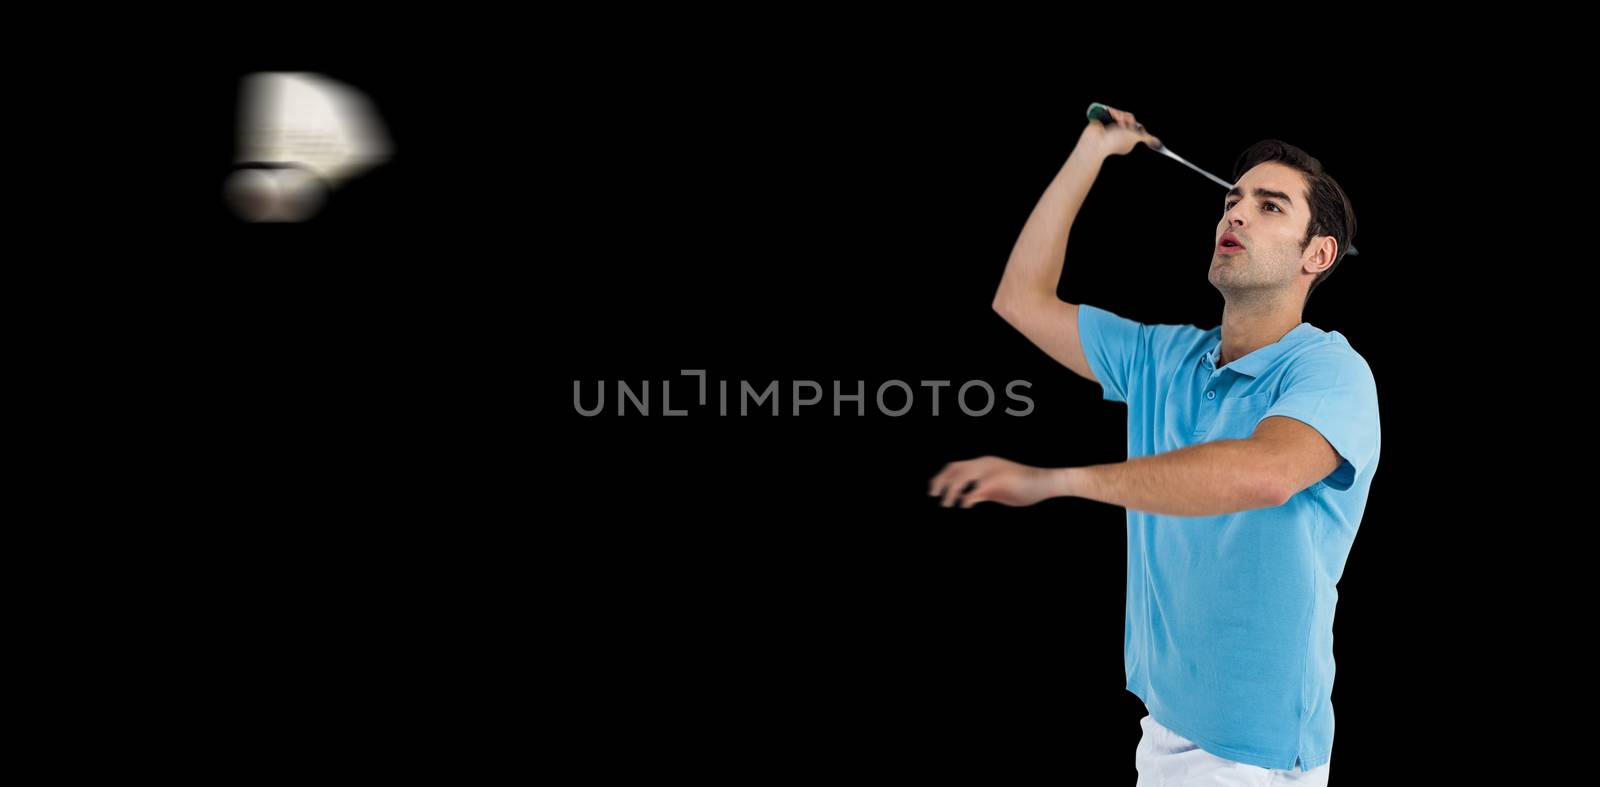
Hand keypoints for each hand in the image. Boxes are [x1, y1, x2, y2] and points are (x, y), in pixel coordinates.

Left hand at [928, 456, 1062, 507]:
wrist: (1045, 482)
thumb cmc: (1024, 487)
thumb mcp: (998, 489)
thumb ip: (982, 492)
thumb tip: (966, 499)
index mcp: (984, 463)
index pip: (956, 466)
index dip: (942, 476)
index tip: (933, 487)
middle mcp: (984, 464)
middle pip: (953, 469)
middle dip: (940, 481)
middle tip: (932, 494)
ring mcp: (990, 471)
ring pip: (961, 477)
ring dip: (950, 491)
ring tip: (946, 504)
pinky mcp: (997, 481)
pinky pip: (976, 490)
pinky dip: (967, 498)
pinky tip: (964, 505)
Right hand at [1080, 105, 1160, 157]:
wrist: (1095, 142)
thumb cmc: (1114, 142)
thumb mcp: (1135, 137)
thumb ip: (1147, 137)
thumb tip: (1157, 142)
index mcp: (1127, 140)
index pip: (1135, 127)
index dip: (1134, 125)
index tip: (1132, 128)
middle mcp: (1118, 134)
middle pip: (1128, 118)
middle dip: (1127, 118)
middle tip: (1122, 125)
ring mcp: (1109, 128)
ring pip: (1120, 114)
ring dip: (1119, 114)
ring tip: (1115, 119)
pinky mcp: (1102, 121)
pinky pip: (1110, 111)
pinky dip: (1111, 111)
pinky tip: (1110, 114)